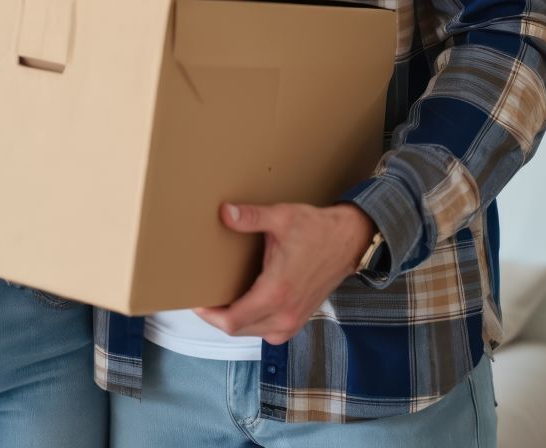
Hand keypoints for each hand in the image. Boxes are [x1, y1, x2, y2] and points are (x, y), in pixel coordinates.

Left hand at [192, 202, 375, 344]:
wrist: (349, 242)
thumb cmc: (316, 230)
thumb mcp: (282, 217)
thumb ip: (251, 217)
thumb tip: (224, 213)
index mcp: (276, 292)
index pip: (232, 321)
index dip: (208, 315)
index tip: (196, 300)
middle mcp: (284, 314)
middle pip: (237, 330)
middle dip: (216, 317)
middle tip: (203, 297)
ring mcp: (293, 321)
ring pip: (251, 332)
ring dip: (233, 320)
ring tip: (219, 300)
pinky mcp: (298, 320)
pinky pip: (266, 331)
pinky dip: (251, 322)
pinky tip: (244, 303)